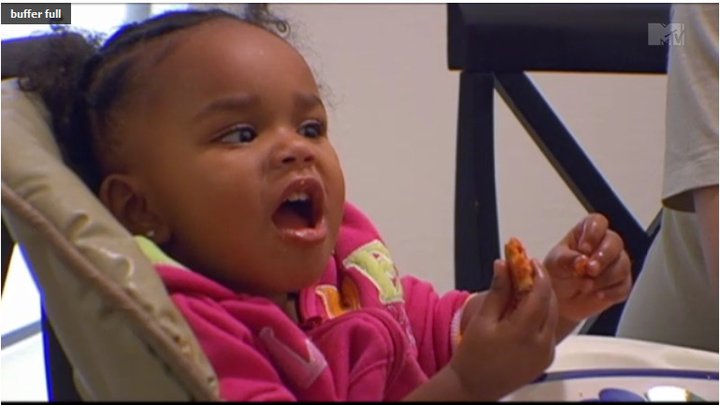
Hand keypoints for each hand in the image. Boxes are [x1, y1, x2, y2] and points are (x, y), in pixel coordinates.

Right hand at [449, 259, 557, 399]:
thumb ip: (498, 292)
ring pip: (552, 316)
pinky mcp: (546, 359)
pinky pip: (549, 330)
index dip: (537, 274)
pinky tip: (526, 310)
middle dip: (541, 284)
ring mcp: (546, 353)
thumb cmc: (474, 355)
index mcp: (524, 332)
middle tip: (527, 270)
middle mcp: (541, 344)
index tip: (529, 260)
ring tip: (525, 288)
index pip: (540, 295)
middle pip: (551, 304)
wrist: (474, 386)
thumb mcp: (483, 320)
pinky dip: (542, 315)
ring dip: (542, 299)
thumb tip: (503, 265)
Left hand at [544, 214, 631, 322]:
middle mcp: (605, 243)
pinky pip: (624, 285)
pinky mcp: (622, 283)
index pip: (597, 222)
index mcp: (587, 231)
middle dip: (603, 257)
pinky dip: (610, 292)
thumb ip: (567, 259)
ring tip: (586, 286)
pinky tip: (597, 295)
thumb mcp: (555, 264)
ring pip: (622, 265)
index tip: (583, 249)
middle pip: (615, 242)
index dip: (593, 234)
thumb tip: (582, 260)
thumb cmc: (558, 273)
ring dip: (604, 278)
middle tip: (590, 270)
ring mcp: (616, 263)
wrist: (561, 299)